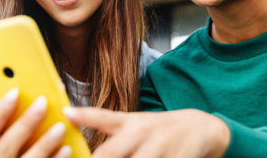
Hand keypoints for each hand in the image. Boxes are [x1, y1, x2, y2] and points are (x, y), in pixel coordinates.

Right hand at [0, 88, 72, 157]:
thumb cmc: (15, 157)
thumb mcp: (0, 145)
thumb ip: (0, 124)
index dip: (0, 110)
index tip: (15, 91)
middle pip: (6, 145)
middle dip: (24, 123)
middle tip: (43, 102)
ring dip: (44, 143)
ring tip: (60, 126)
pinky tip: (67, 149)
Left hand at [63, 107, 229, 157]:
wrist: (200, 129)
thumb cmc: (156, 129)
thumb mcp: (132, 122)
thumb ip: (104, 123)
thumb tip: (70, 116)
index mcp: (130, 122)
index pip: (104, 117)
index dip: (84, 115)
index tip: (66, 113)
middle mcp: (143, 132)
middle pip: (112, 153)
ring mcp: (160, 146)